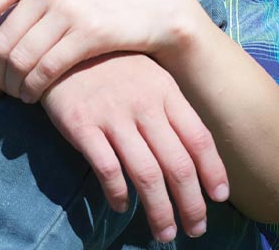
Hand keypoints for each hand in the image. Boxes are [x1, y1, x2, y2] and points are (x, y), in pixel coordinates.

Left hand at [0, 0, 197, 101]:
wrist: (150, 2)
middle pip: (0, 38)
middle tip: (0, 84)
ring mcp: (69, 7)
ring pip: (19, 58)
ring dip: (11, 84)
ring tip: (15, 92)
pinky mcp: (89, 32)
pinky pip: (45, 69)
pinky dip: (32, 89)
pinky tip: (32, 97)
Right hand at [40, 52, 229, 242]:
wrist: (60, 46)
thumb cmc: (108, 64)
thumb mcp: (146, 75)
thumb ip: (168, 107)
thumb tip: (192, 151)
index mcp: (165, 91)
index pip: (199, 138)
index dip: (213, 172)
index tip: (219, 197)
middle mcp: (144, 105)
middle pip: (177, 165)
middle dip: (191, 204)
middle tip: (195, 229)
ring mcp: (112, 116)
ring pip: (146, 174)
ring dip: (159, 210)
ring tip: (164, 232)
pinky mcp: (82, 125)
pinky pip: (108, 170)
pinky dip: (118, 194)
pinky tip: (122, 205)